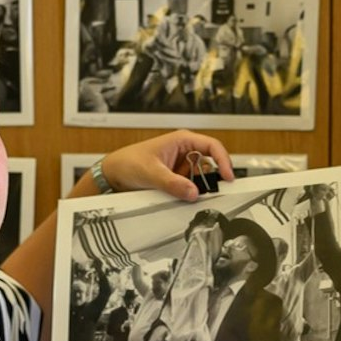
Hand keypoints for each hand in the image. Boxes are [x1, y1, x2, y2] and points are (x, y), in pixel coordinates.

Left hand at [98, 129, 234, 201]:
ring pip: (201, 179)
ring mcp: (181, 167)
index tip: (228, 177)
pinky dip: (190, 194)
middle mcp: (185, 152)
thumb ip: (172, 183)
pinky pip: (190, 187)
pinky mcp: (176, 180)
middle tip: (213, 193)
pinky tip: (183, 199)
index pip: (212, 146)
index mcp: (182, 140)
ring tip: (191, 196)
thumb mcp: (150, 172)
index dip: (223, 161)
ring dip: (199, 188)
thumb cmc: (127, 162)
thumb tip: (192, 192)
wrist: (112, 175)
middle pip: (210, 165)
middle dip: (212, 179)